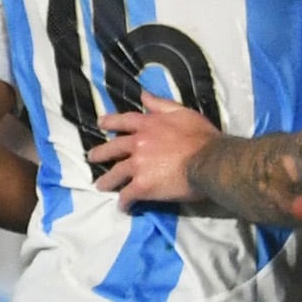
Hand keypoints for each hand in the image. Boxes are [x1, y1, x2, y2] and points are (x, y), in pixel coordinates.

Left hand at [89, 90, 220, 205]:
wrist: (210, 161)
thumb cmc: (201, 136)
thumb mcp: (183, 112)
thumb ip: (161, 104)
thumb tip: (143, 95)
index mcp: (148, 125)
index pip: (124, 121)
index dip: (110, 122)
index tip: (100, 123)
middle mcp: (138, 144)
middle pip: (113, 148)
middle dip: (100, 153)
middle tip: (92, 157)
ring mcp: (138, 166)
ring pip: (115, 174)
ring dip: (107, 181)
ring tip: (100, 186)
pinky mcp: (142, 186)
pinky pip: (127, 195)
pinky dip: (124, 202)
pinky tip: (124, 207)